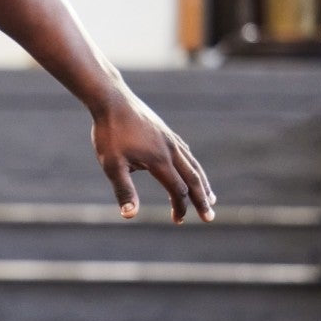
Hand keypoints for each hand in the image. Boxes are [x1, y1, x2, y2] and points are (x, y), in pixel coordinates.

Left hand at [91, 96, 215, 223]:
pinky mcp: (165, 131)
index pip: (177, 190)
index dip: (180, 207)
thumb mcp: (112, 164)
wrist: (111, 100)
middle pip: (193, 179)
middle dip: (202, 199)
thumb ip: (124, 190)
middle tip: (210, 217)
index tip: (178, 220)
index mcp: (160, 161)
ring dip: (202, 183)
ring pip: (193, 164)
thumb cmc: (110, 133)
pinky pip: (185, 152)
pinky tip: (190, 168)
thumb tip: (129, 215)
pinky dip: (192, 165)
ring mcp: (170, 139)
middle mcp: (171, 150)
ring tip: (210, 197)